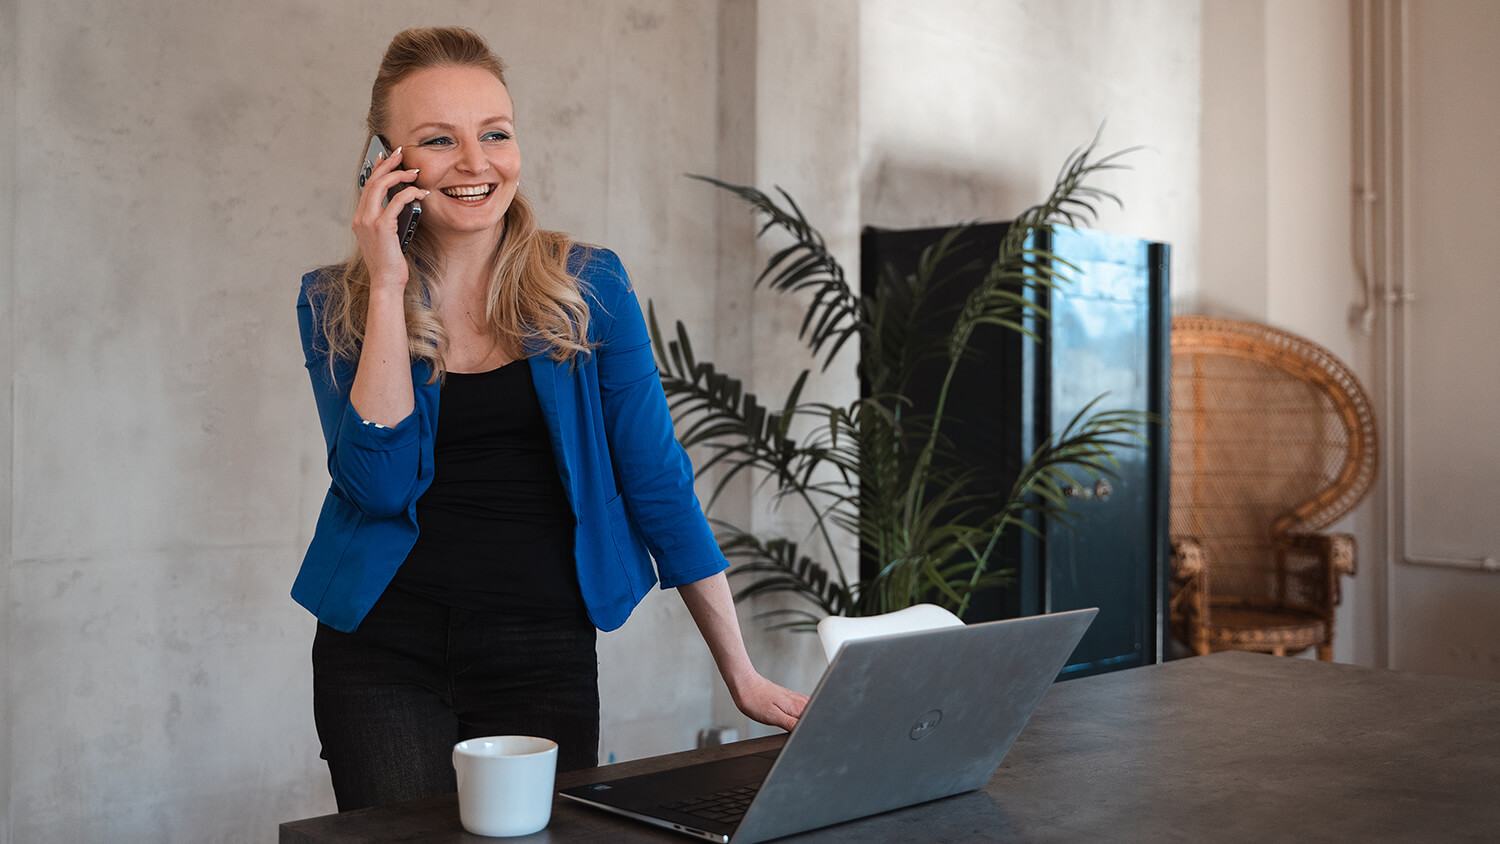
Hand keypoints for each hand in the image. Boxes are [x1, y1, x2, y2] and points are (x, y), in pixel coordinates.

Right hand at [351, 145, 426, 290]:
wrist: (386, 282)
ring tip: (414, 172)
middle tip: (400, 154)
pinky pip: (397, 201)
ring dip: (399, 175)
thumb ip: (389, 219)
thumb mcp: (387, 237)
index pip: (366, 187)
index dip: (376, 169)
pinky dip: (410, 194)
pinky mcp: (382, 227)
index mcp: (360, 219)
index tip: (385, 157)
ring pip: (381, 187)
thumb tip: (403, 201)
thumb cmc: (390, 263)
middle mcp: (361, 218)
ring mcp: (369, 222)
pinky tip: (420, 193)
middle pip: (372, 181)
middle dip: (387, 164)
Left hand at [729, 672, 807, 731]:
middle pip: (814, 715)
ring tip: (789, 724)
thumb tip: (804, 732)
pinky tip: (790, 718)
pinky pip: (801, 707)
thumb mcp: (773, 717)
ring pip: (809, 711)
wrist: (745, 684)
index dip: (811, 730)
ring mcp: (795, 698)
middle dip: (809, 726)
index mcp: (797, 706)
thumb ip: (791, 724)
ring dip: (805, 720)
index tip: (802, 735)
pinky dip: (799, 715)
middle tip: (793, 730)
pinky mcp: (790, 697)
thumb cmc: (754, 700)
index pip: (815, 720)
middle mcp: (799, 700)